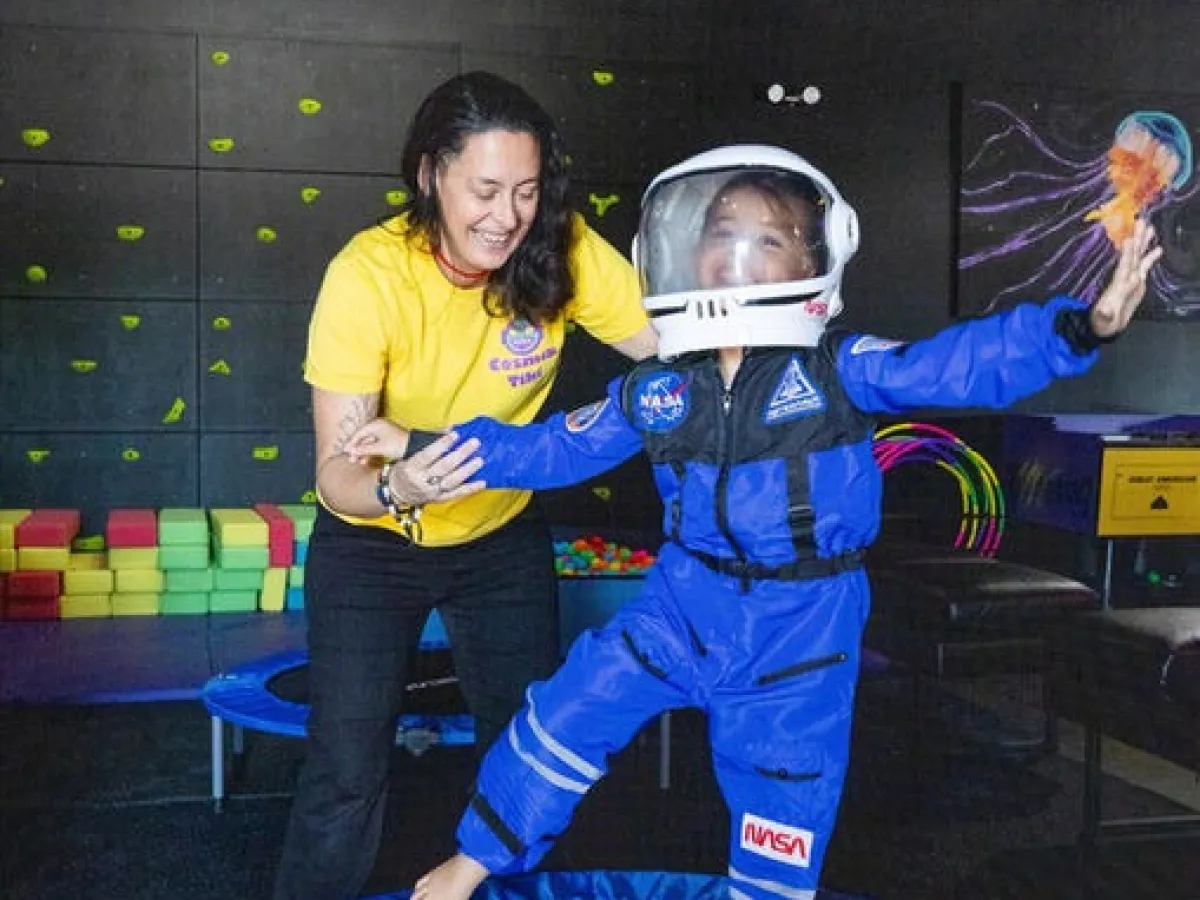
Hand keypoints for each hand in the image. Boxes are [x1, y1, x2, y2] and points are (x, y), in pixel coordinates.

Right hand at [345, 418, 409, 463]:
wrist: (415, 447)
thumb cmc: (397, 445)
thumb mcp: (379, 448)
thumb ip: (364, 449)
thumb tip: (351, 452)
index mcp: (376, 424)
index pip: (360, 433)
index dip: (352, 443)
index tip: (346, 452)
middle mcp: (379, 427)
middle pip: (364, 438)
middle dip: (358, 450)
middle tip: (351, 460)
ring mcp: (383, 433)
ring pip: (369, 443)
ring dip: (364, 453)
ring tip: (359, 462)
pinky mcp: (388, 440)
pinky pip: (376, 445)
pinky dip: (371, 452)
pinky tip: (366, 460)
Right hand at [388, 431, 484, 504]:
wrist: (396, 493)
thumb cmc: (405, 470)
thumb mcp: (410, 455)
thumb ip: (429, 444)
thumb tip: (450, 429)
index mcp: (411, 467)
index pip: (428, 455)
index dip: (442, 445)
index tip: (455, 435)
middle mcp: (421, 481)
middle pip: (444, 467)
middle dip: (461, 454)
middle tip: (474, 443)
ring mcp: (431, 492)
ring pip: (452, 481)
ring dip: (467, 470)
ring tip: (480, 460)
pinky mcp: (439, 499)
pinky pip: (457, 494)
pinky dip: (471, 488)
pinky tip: (482, 482)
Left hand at [1089, 218, 1162, 338]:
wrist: (1105, 326)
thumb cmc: (1103, 323)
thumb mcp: (1103, 321)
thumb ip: (1104, 315)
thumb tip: (1105, 312)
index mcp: (1118, 286)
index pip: (1123, 267)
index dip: (1127, 254)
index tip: (1129, 239)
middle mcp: (1125, 279)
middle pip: (1132, 256)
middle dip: (1136, 240)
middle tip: (1140, 222)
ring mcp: (1131, 279)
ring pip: (1138, 257)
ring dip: (1143, 243)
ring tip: (1149, 227)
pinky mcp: (1137, 283)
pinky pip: (1144, 267)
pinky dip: (1150, 257)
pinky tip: (1158, 248)